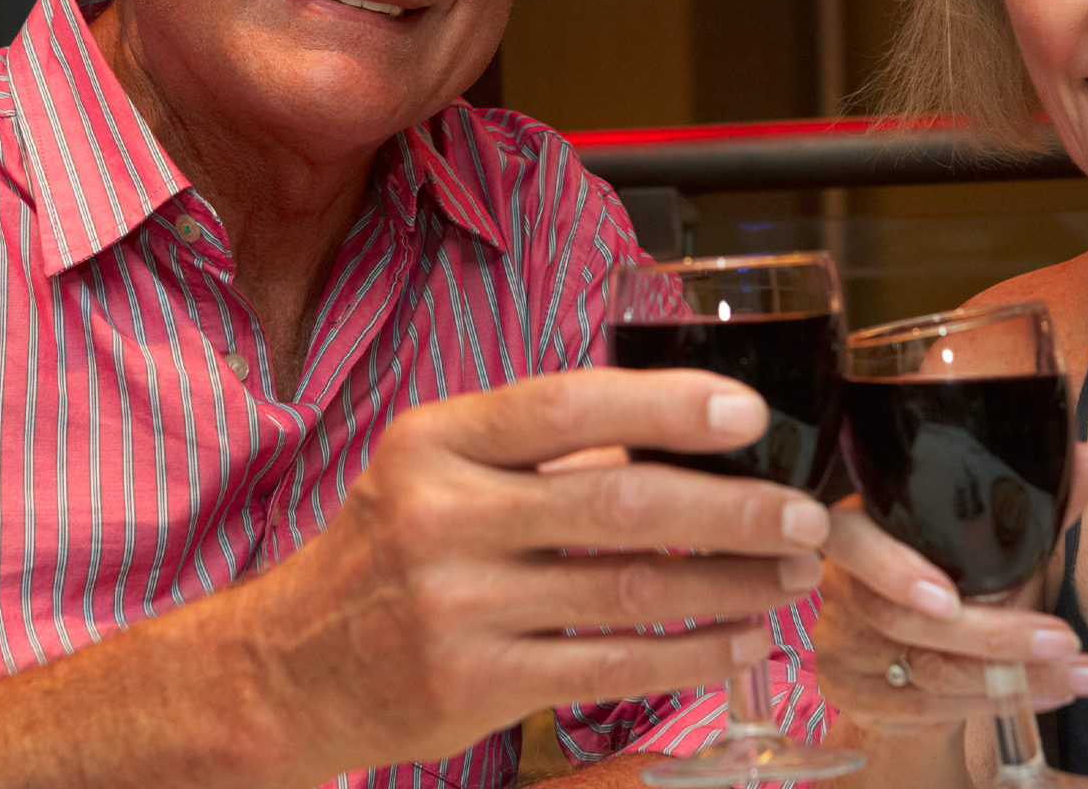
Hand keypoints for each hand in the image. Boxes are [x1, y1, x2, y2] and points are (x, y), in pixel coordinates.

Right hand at [204, 367, 830, 779]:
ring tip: (791, 578)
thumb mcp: (434, 473)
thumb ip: (538, 452)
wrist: (282, 668)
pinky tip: (740, 643)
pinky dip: (689, 654)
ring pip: (625, 591)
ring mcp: (456, 605)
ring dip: (728, 585)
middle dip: (731, 509)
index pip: (566, 405)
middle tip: (805, 516)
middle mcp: (441, 515)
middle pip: (617, 501)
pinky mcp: (472, 683)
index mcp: (437, 441)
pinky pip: (608, 664)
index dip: (665, 405)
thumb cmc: (383, 554)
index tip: (747, 416)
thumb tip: (676, 434)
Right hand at [812, 441, 1087, 734]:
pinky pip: (930, 710)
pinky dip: (996, 703)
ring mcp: (842, 649)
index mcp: (856, 528)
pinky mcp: (855, 699)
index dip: (896, 572)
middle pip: (905, 621)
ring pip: (928, 674)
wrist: (895, 652)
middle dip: (995, 636)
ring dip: (1014, 678)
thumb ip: (1034, 505)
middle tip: (1063, 640)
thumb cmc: (944, 578)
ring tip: (1079, 673)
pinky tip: (1047, 694)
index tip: (949, 600)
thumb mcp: (981, 542)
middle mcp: (842, 588)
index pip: (855, 544)